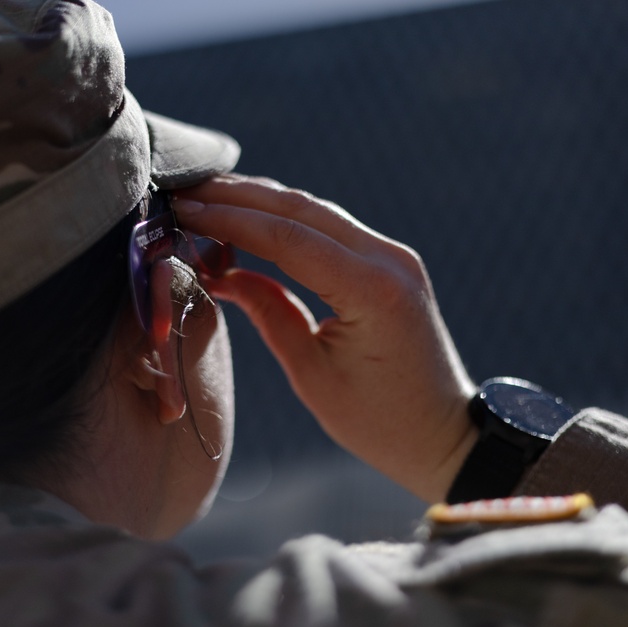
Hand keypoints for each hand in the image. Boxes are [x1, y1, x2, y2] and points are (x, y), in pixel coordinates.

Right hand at [173, 174, 476, 502]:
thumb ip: (268, 313)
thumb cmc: (380, 422)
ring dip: (259, 201)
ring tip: (206, 196)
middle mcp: (389, 260)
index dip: (230, 219)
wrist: (443, 433)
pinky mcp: (388, 263)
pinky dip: (285, 220)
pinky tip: (249, 217)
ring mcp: (393, 256)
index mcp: (372, 290)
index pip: (288, 236)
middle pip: (301, 209)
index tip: (184, 209)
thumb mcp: (312, 375)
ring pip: (315, 211)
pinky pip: (330, 228)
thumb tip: (221, 271)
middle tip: (184, 192)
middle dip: (238, 197)